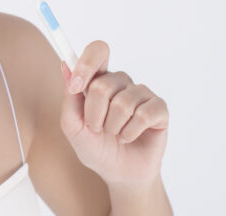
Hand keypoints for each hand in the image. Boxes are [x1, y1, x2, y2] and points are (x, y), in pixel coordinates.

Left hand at [59, 40, 168, 187]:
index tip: (76, 86)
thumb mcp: (73, 127)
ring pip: (123, 102)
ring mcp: (142, 94)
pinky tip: (129, 138)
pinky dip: (131, 132)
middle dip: (94, 115)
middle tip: (97, 128)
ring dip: (113, 127)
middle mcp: (122, 82)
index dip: (86, 64)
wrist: (119, 174)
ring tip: (115, 135)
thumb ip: (69, 98)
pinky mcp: (159, 109)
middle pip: (104, 84)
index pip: (98, 51)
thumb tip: (66, 65)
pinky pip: (144, 114)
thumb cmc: (96, 148)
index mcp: (100, 80)